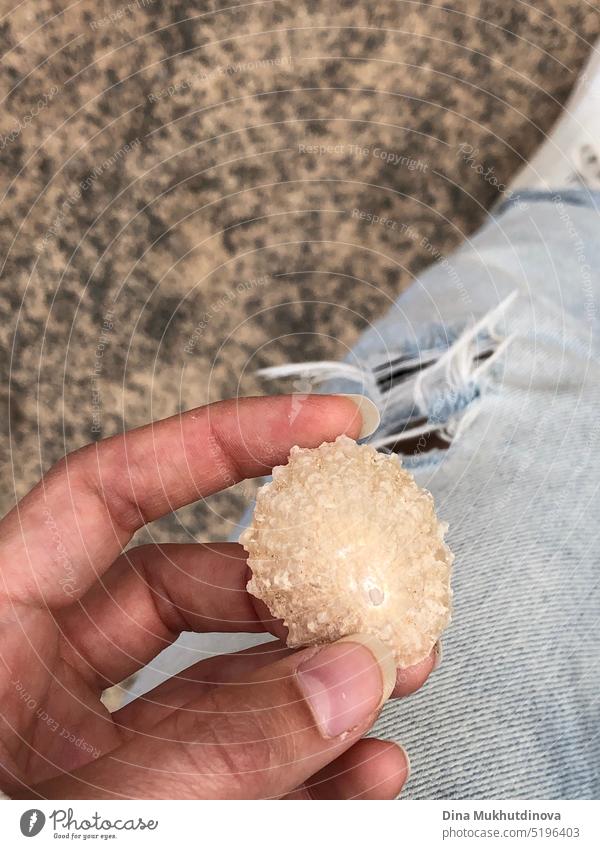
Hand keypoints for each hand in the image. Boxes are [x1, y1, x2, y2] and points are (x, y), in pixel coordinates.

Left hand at [0, 395, 435, 798]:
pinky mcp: (130, 806)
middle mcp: (37, 676)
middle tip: (373, 592)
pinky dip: (300, 770)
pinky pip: (226, 769)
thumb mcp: (84, 817)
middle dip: (289, 588)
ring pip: (220, 686)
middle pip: (186, 586)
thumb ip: (213, 755)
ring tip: (394, 687)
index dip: (219, 443)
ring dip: (314, 688)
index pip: (113, 492)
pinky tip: (363, 774)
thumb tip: (346, 681)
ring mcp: (85, 747)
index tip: (320, 427)